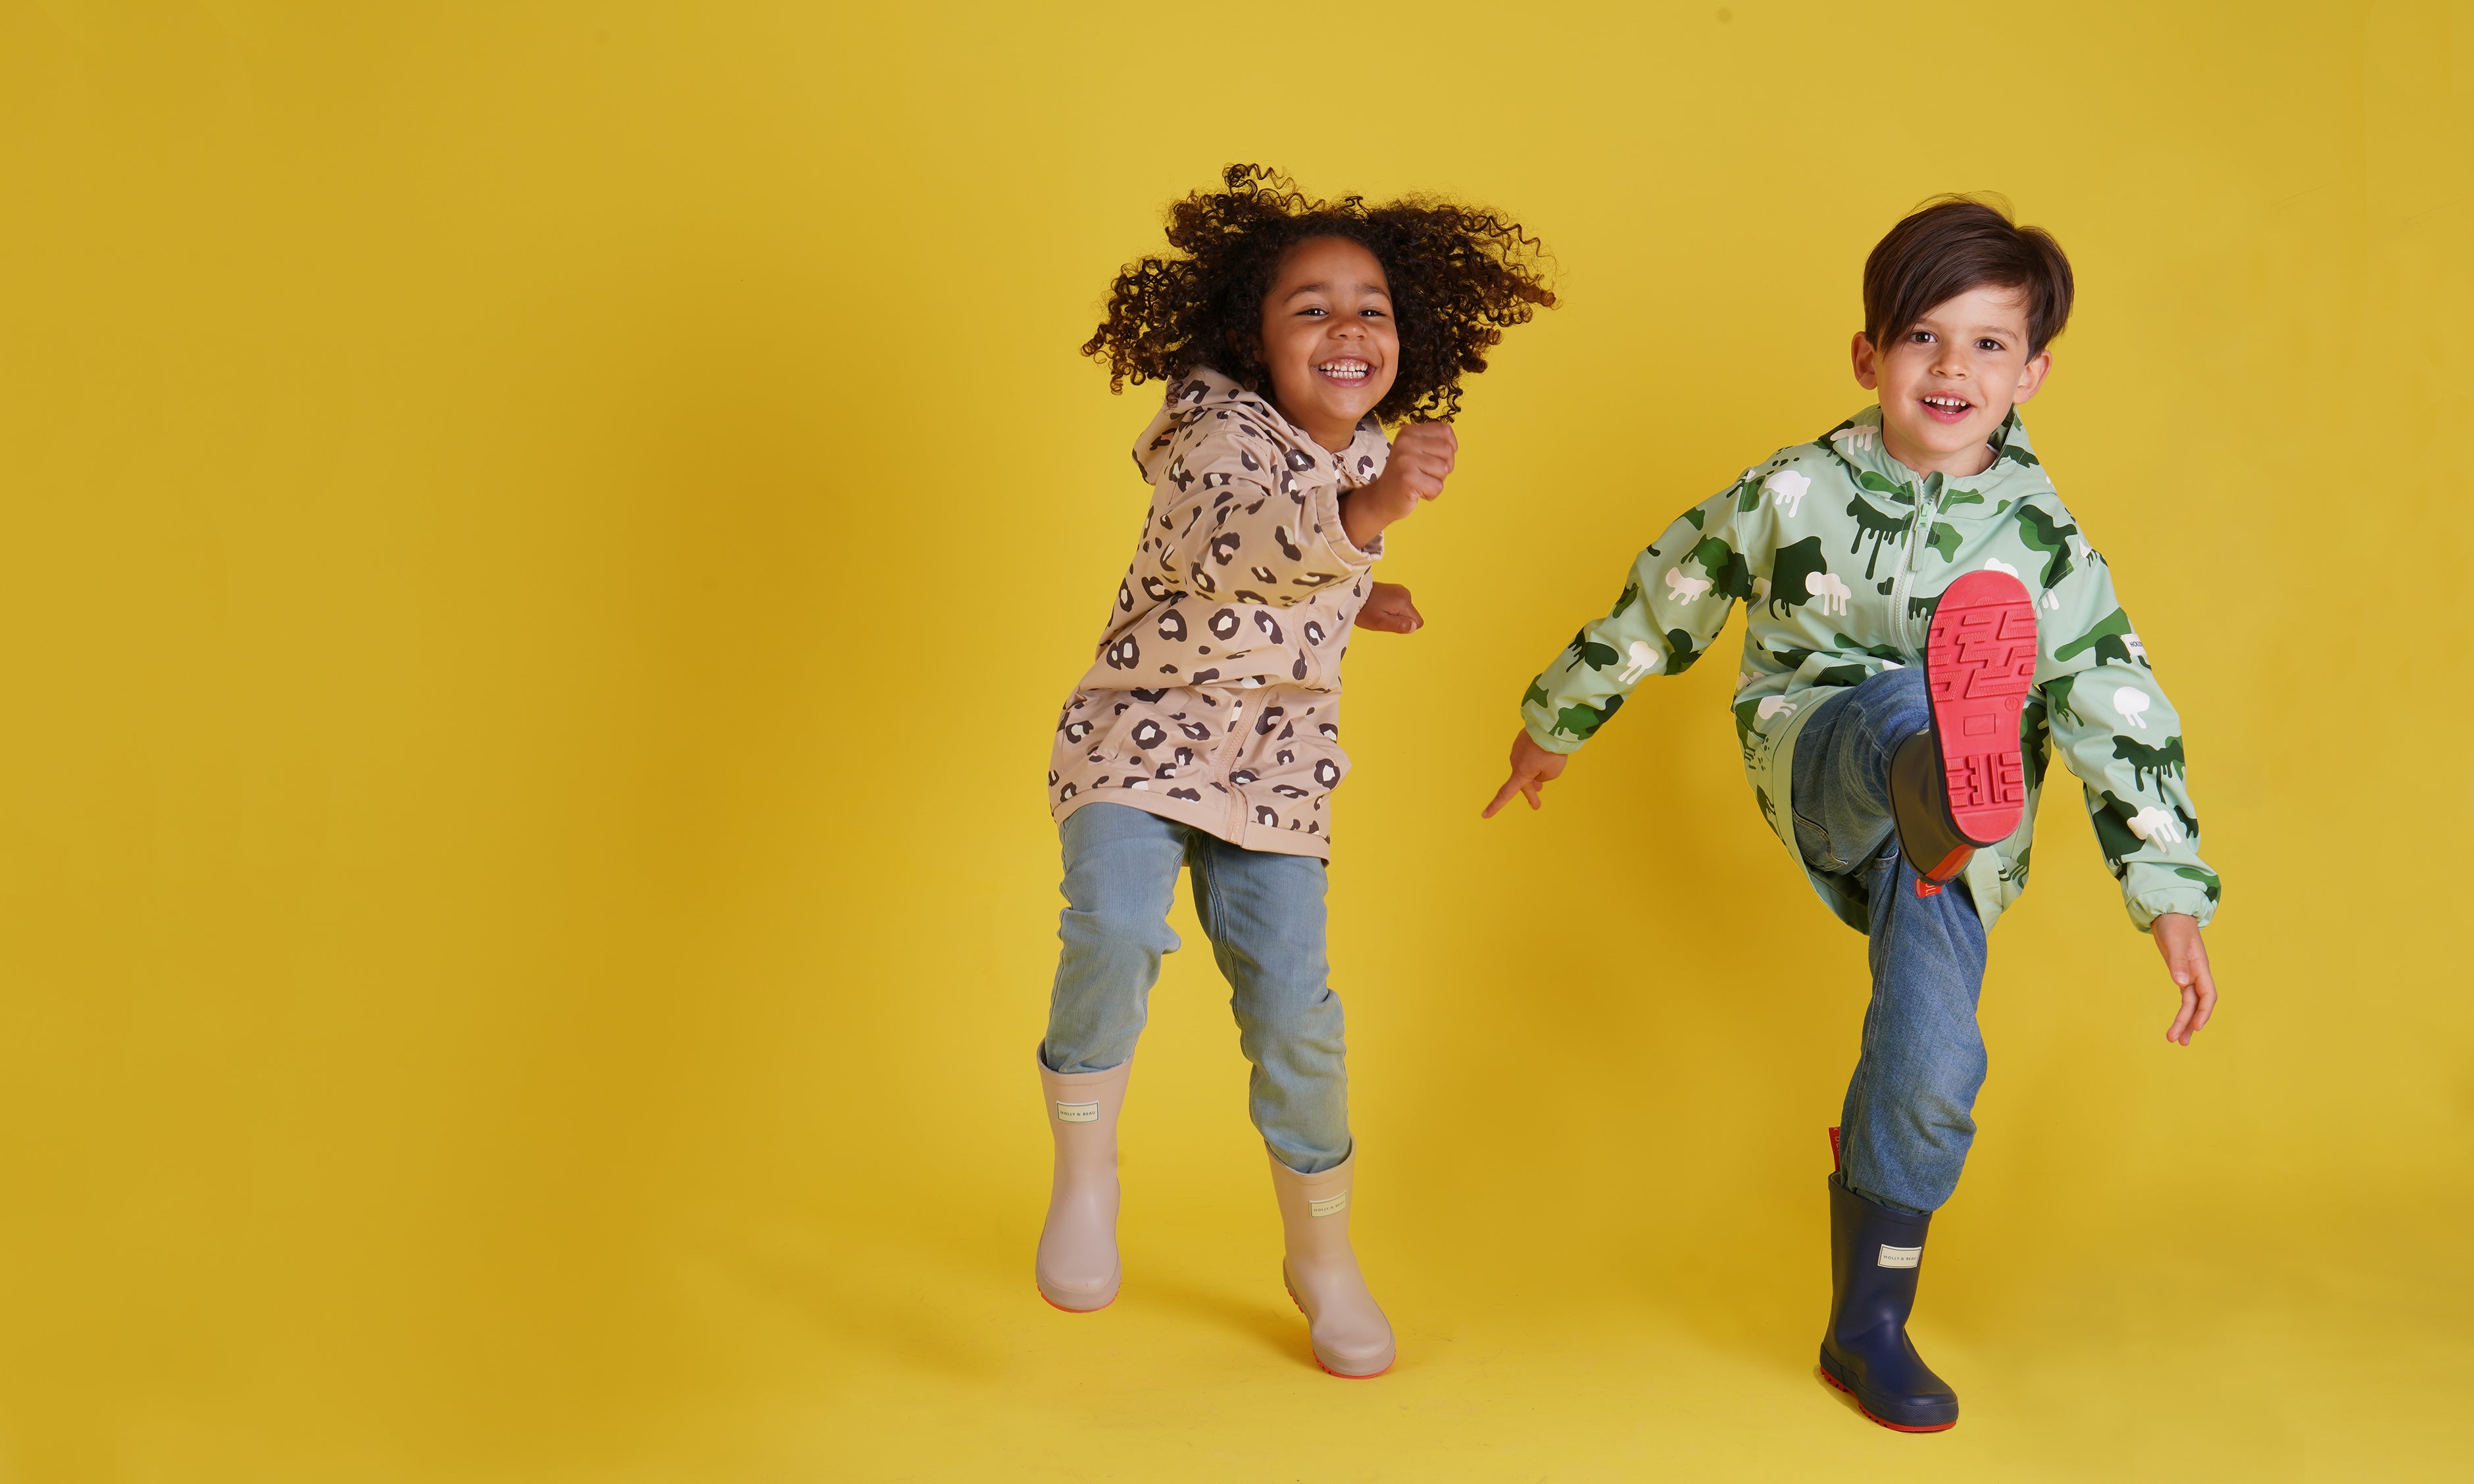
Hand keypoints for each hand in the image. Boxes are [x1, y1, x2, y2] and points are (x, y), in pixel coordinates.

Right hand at [1341, 421, 1455, 549]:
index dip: (1450, 447)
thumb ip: (1433, 443)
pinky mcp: (1408, 479)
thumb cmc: (1404, 475)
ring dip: (1437, 481)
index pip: (1445, 431)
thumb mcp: (1415, 451)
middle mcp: (1406, 442)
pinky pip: (1437, 486)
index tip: (1437, 458)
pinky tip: (1417, 492)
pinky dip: (1431, 494)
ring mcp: (1405, 460)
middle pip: (1448, 450)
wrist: (1381, 498)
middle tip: (1428, 474)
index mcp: (1409, 432)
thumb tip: (1452, 445)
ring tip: (1420, 482)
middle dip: (1445, 466)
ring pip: (1443, 469)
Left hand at [1355, 581, 1423, 633]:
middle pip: (1411, 616)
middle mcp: (1406, 593)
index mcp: (1404, 602)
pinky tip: (1380, 604)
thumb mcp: (1380, 622)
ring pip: (1405, 611)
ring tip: (1379, 609)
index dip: (1404, 626)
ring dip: (1394, 614)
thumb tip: (1413, 627)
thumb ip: (1398, 626)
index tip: (1390, 621)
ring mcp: (1401, 590)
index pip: (1417, 622)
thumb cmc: (1365, 610)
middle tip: (1382, 615)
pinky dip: (1392, 607)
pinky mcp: (1396, 589)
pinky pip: (1400, 605)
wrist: (1354, 593)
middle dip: (1398, 619)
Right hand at [1481, 730, 1568, 816]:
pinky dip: (1538, 755)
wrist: (1550, 727)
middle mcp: (1515, 763)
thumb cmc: (1551, 753)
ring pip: (1528, 766)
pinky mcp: (1522, 740)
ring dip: (1537, 770)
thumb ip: (1542, 777)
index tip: (1485, 815)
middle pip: (1522, 782)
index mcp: (1520, 774)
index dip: (1495, 806)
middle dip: (1531, 793)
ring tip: (1551, 765)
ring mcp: (1517, 750)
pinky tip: (1546, 749)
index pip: (1505, 794)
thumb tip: (1536, 770)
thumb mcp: (1552, 773)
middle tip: (1537, 806)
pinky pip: (1530, 752)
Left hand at [2150, 913, 2217, 1045]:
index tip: (2196, 1027)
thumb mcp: (2174, 942)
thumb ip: (2178, 962)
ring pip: (2190, 1003)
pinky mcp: (2181, 973)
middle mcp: (2197, 973)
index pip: (2207, 995)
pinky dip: (2181, 1010)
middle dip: (2189, 1023)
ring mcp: (2190, 974)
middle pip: (2197, 1004)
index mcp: (2200, 967)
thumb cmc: (2175, 925)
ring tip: (2175, 1039)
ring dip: (2184, 1021)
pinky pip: (2185, 996)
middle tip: (2178, 1041)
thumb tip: (2181, 982)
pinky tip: (2178, 1021)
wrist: (2171, 912)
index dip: (2203, 1012)